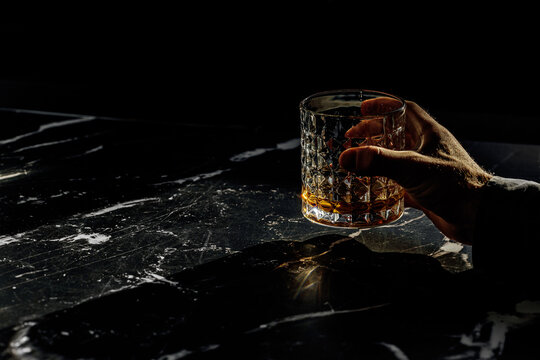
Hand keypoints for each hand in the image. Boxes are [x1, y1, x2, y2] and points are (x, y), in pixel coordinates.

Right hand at [339, 100, 491, 244]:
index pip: (406, 109)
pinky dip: (385, 185)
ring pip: (398, 158)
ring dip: (379, 158)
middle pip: (398, 133)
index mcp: (430, 134)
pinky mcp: (424, 191)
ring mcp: (426, 170)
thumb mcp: (413, 168)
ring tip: (358, 161)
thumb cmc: (455, 185)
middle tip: (354, 138)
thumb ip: (380, 162)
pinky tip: (371, 190)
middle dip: (375, 133)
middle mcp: (428, 149)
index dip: (384, 106)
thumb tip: (347, 157)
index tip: (363, 109)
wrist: (478, 217)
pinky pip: (400, 184)